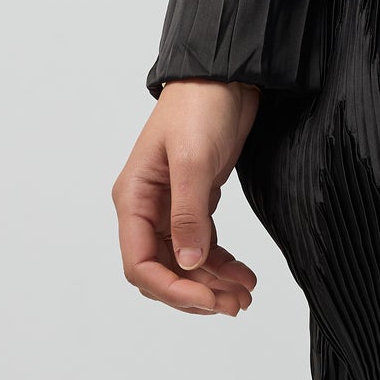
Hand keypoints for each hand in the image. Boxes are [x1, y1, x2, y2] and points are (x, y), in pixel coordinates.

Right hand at [112, 79, 262, 315]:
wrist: (227, 73)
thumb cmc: (201, 106)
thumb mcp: (193, 158)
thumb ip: (189, 212)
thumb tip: (189, 263)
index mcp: (134, 198)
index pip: (139, 263)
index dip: (171, 289)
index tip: (206, 300)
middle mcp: (147, 207)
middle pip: (162, 269)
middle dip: (195, 292)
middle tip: (233, 306)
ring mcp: (171, 205)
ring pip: (186, 261)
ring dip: (212, 282)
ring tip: (245, 297)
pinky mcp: (197, 199)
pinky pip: (204, 244)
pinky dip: (222, 263)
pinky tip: (244, 275)